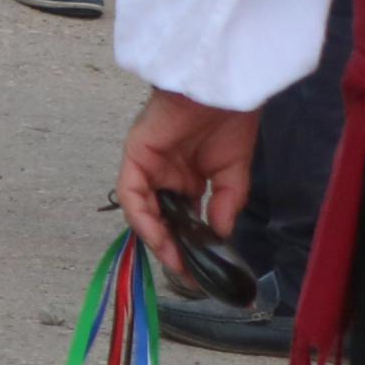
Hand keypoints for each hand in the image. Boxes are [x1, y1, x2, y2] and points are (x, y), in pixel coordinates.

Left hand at [116, 88, 261, 282]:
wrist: (222, 92)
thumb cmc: (230, 124)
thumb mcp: (232, 176)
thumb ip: (224, 206)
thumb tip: (219, 235)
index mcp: (184, 178)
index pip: (177, 217)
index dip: (185, 243)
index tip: (198, 269)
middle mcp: (162, 175)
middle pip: (157, 217)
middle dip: (169, 246)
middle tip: (185, 272)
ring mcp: (147, 166)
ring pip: (141, 209)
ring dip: (155, 237)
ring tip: (175, 261)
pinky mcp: (135, 155)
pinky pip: (132, 193)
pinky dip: (142, 217)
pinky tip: (159, 237)